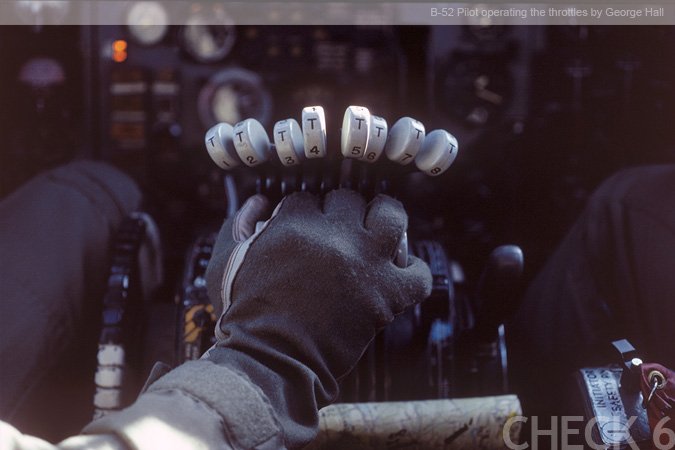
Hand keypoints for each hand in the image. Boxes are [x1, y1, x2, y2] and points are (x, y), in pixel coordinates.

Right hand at [204, 189, 431, 446]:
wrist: (269, 360)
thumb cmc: (246, 314)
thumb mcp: (227, 262)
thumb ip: (240, 224)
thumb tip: (261, 202)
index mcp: (295, 224)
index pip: (309, 197)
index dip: (307, 211)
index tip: (307, 227)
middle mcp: (333, 236)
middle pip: (349, 199)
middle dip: (341, 212)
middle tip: (337, 232)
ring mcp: (364, 264)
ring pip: (392, 216)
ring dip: (385, 220)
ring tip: (378, 232)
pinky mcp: (385, 296)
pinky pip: (418, 275)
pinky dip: (414, 273)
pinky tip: (399, 275)